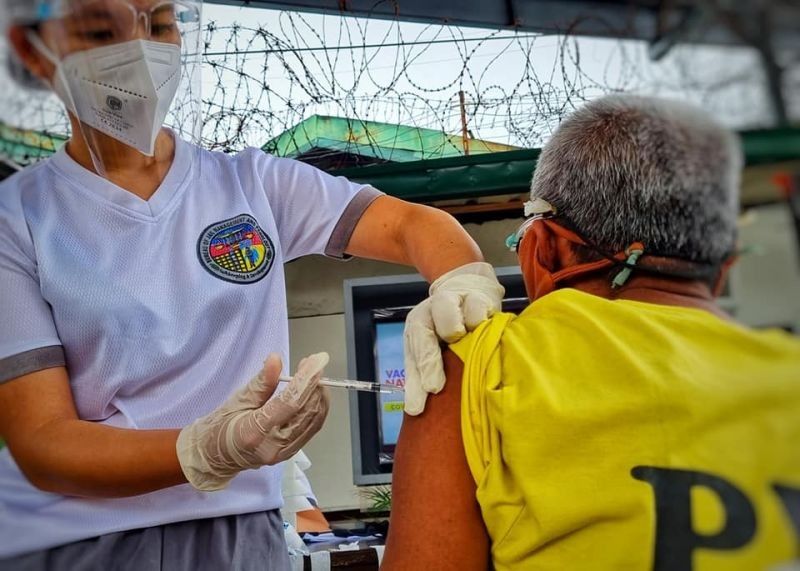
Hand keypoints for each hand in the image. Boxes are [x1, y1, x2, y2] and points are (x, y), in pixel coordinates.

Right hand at [177, 353, 329, 490]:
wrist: (215, 456)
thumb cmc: (222, 425)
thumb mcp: (238, 399)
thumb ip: (261, 382)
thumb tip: (276, 359)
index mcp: (254, 431)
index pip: (290, 402)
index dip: (307, 379)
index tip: (318, 359)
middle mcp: (272, 446)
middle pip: (306, 412)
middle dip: (315, 384)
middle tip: (314, 364)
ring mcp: (283, 453)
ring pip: (313, 421)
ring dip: (319, 395)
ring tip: (314, 376)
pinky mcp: (290, 454)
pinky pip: (311, 429)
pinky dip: (316, 409)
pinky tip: (313, 394)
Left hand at [403, 263, 503, 414]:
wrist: (463, 291)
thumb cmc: (440, 330)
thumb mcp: (423, 350)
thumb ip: (418, 378)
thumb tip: (414, 411)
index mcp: (419, 321)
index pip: (420, 340)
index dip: (428, 364)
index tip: (433, 388)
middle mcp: (438, 306)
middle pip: (446, 322)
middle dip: (450, 339)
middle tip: (460, 353)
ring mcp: (462, 299)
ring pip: (470, 314)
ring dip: (473, 330)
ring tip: (475, 344)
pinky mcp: (484, 297)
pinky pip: (487, 313)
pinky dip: (487, 324)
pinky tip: (488, 334)